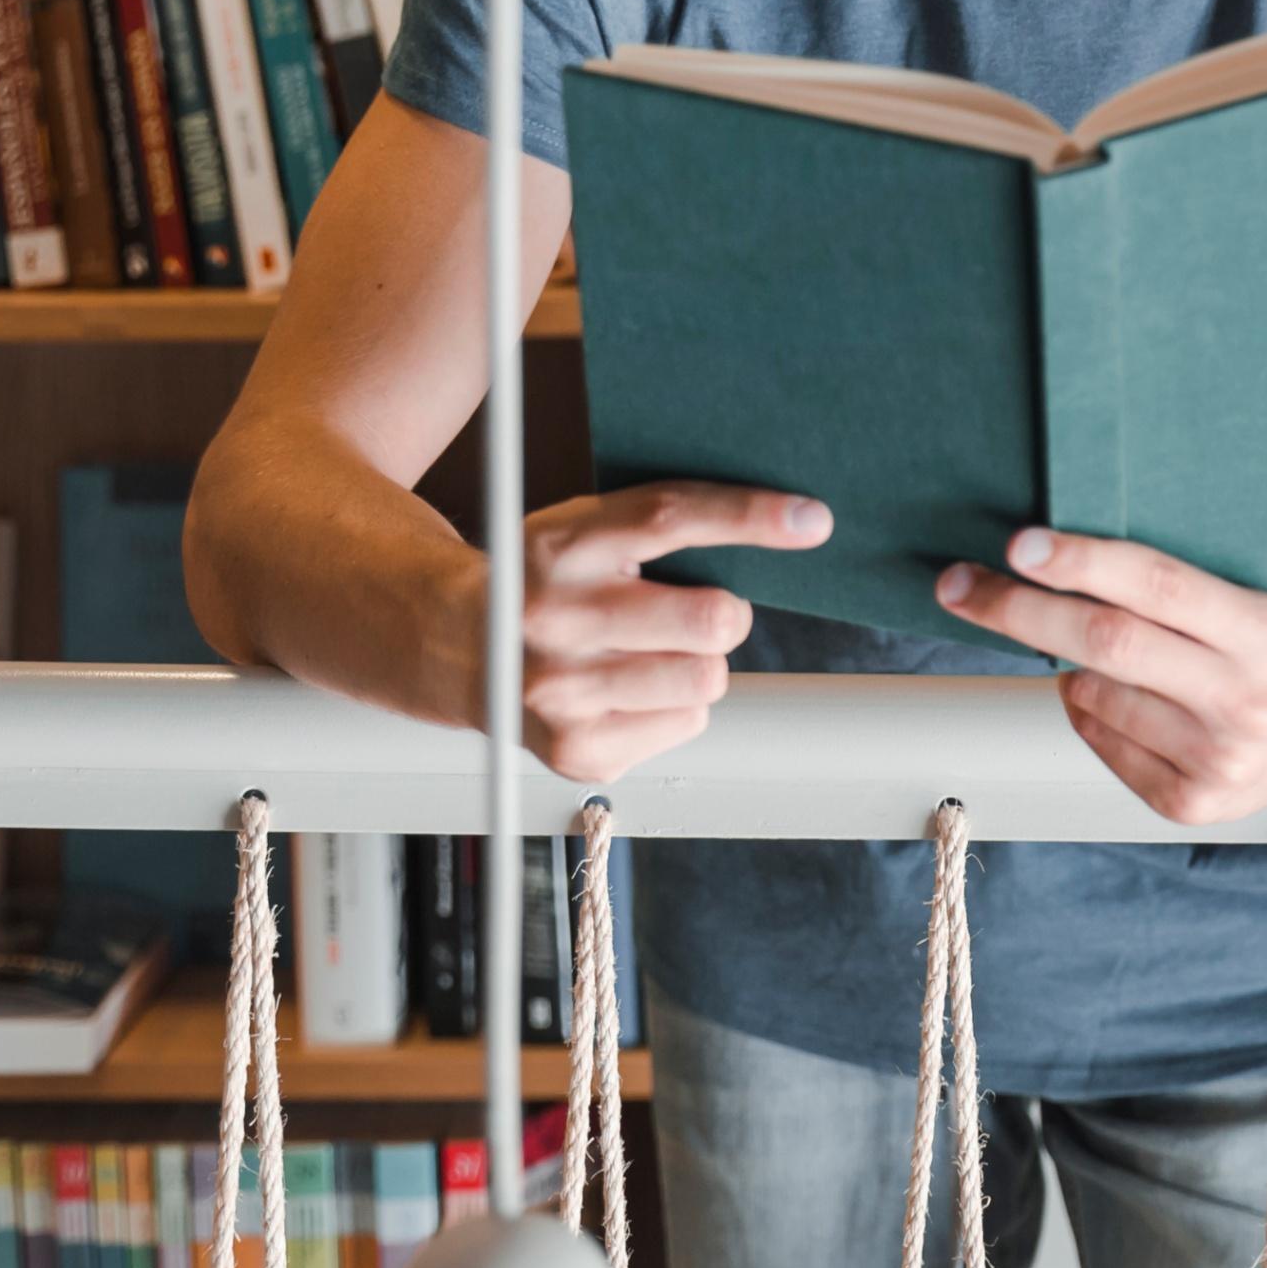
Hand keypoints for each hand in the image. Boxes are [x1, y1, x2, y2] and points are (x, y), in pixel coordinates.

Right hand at [519, 482, 824, 781]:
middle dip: (725, 614)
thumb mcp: (581, 527)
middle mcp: (555, 618)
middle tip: (694, 612)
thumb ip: (660, 521)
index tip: (812, 520)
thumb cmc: (546, 577)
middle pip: (710, 618)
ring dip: (700, 663)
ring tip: (651, 651)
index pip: (669, 518)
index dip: (750, 517)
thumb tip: (790, 522)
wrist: (454, 647)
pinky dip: (674, 706)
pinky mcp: (577, 750)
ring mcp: (562, 693)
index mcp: (562, 545)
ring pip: (707, 678)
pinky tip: (625, 689)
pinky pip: (687, 724)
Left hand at [936, 529, 1266, 825]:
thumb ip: (1180, 582)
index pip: (1156, 588)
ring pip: (1095, 697)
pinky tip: (1114, 692)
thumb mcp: (1264, 587)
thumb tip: (1060, 554)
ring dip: (1067, 663)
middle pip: (1106, 646)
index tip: (1018, 543)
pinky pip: (1104, 743)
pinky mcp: (1196, 805)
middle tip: (959, 584)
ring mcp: (1220, 763)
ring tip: (1088, 642)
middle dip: (1020, 610)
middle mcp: (1244, 703)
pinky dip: (1088, 709)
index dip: (1082, 562)